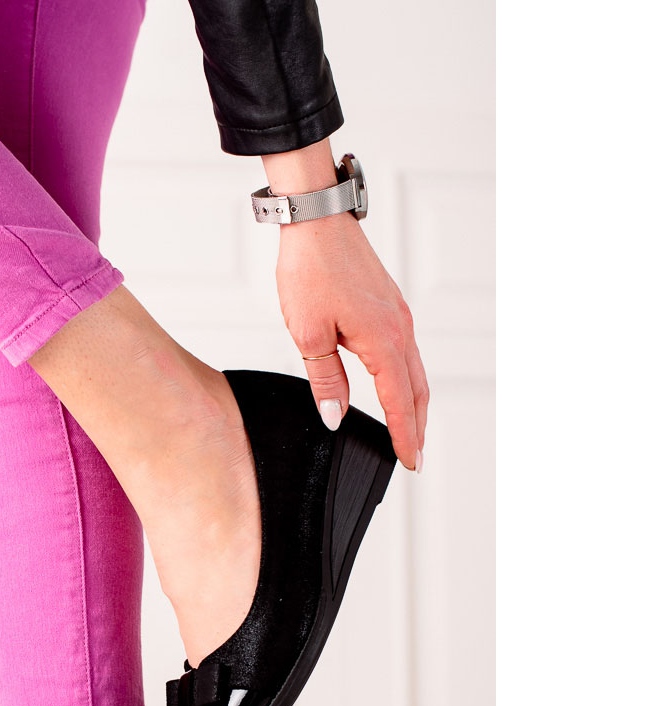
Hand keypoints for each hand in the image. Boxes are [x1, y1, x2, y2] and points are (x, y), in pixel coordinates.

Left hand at [275, 211, 428, 470]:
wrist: (317, 222)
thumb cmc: (310, 270)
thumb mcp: (309, 334)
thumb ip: (326, 380)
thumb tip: (336, 416)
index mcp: (382, 339)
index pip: (399, 401)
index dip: (404, 435)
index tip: (410, 462)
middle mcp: (399, 328)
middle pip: (417, 390)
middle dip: (417, 426)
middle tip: (414, 457)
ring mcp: (398, 315)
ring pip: (414, 371)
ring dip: (415, 404)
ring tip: (410, 430)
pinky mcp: (390, 306)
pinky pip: (406, 352)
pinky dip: (407, 378)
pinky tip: (397, 388)